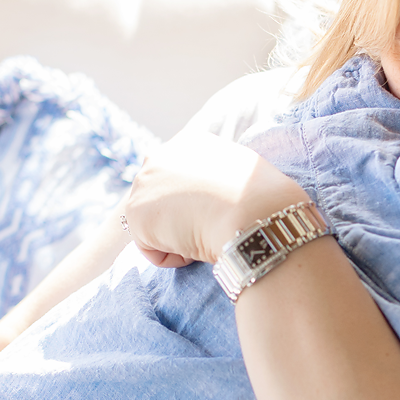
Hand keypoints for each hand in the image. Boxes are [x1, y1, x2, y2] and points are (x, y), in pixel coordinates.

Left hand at [124, 131, 306, 268]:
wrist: (254, 213)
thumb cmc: (264, 200)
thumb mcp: (244, 172)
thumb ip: (220, 175)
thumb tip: (217, 194)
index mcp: (190, 142)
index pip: (178, 177)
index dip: (195, 203)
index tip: (217, 214)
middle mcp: (161, 155)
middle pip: (159, 199)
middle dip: (180, 218)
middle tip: (211, 227)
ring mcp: (144, 182)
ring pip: (156, 224)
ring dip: (177, 237)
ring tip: (207, 234)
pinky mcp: (135, 213)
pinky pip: (151, 249)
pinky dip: (173, 257)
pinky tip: (196, 246)